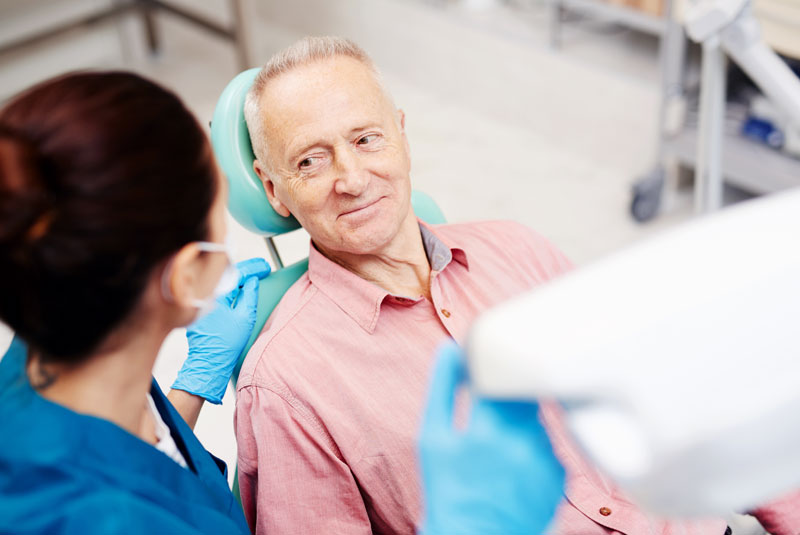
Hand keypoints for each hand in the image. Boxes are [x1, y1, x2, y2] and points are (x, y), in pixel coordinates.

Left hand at [172, 258, 269, 403]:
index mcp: (215, 294)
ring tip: (254, 276)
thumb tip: (253, 281)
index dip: (253, 268)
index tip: (265, 267)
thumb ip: (250, 295)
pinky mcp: (200, 310)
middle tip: (262, 269)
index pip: (236, 273)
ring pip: (221, 283)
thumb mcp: (245, 317)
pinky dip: (229, 288)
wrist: (209, 363)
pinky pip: (216, 292)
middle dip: (246, 270)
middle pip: (227, 275)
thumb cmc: (227, 344)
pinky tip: (239, 288)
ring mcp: (200, 302)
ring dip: (238, 278)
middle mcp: (204, 294)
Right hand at [418, 341, 564, 534]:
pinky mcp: (561, 476)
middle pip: (524, 392)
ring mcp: (546, 461)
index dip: (490, 369)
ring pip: (539, 416)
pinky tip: (514, 462)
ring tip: (498, 441)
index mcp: (487, 430)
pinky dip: (534, 443)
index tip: (482, 373)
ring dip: (521, 418)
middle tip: (491, 409)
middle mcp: (523, 444)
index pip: (500, 374)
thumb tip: (451, 348)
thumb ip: (441, 387)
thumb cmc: (447, 488)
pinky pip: (550, 441)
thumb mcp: (432, 438)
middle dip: (508, 392)